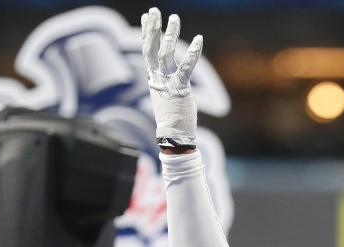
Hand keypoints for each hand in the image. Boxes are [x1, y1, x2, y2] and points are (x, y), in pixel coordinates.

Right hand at [141, 7, 201, 147]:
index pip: (147, 51)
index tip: (146, 17)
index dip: (146, 33)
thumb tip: (167, 76)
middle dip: (152, 28)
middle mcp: (157, 78)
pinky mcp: (180, 88)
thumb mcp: (165, 96)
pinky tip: (198, 39)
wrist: (173, 136)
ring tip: (174, 17)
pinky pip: (186, 67)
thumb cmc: (172, 118)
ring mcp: (167, 83)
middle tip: (154, 11)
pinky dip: (192, 53)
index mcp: (153, 79)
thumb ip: (165, 82)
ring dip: (169, 34)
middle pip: (151, 48)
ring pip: (165, 53)